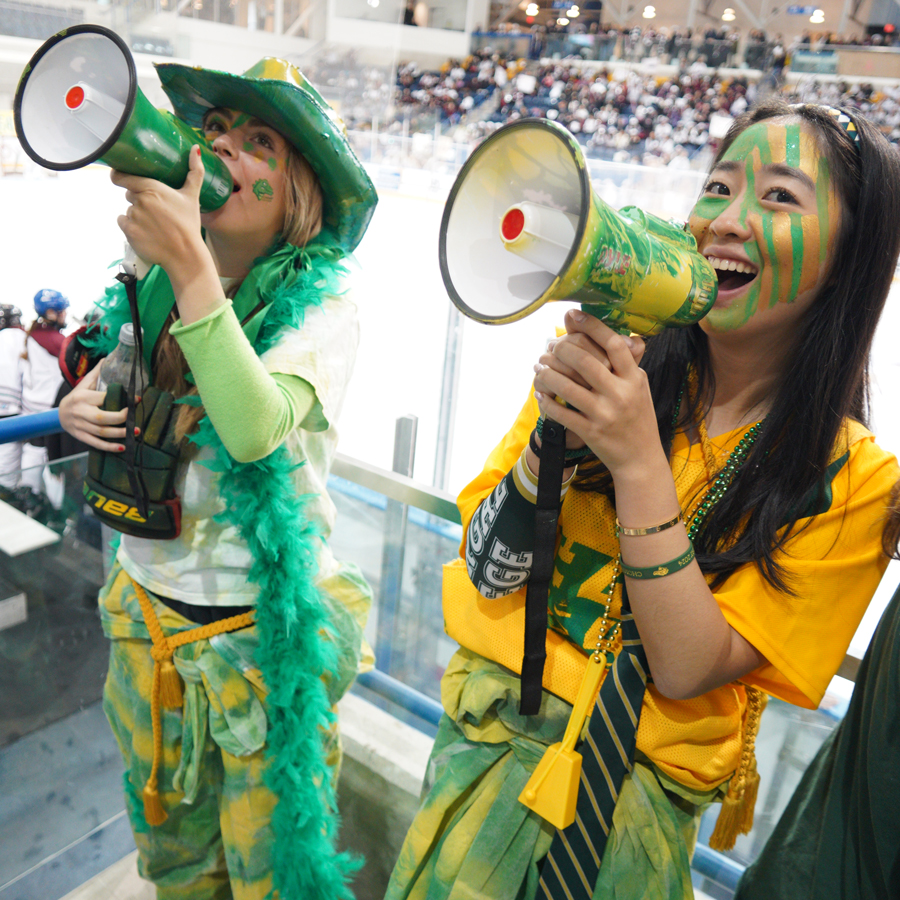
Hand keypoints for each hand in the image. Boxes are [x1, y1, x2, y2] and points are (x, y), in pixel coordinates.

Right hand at [58, 362, 128, 451]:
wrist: (59, 413)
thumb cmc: (78, 397)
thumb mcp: (84, 384)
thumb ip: (97, 373)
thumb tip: (108, 357)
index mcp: (84, 397)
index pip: (105, 398)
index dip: (121, 399)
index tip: (137, 399)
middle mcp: (81, 412)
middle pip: (102, 418)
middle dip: (121, 419)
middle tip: (135, 418)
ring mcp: (80, 426)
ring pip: (101, 432)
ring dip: (119, 434)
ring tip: (135, 432)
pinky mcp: (80, 436)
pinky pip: (95, 443)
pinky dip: (109, 447)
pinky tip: (123, 448)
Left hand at [111, 146, 208, 277]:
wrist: (185, 255)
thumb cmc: (189, 224)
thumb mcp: (192, 196)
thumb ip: (194, 172)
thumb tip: (196, 149)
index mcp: (152, 188)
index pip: (121, 176)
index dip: (119, 176)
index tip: (121, 177)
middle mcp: (139, 200)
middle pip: (130, 195)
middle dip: (139, 200)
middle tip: (156, 212)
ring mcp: (133, 216)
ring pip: (128, 210)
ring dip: (137, 215)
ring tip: (155, 225)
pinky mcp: (128, 232)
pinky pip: (123, 223)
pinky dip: (131, 227)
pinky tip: (147, 232)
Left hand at [532, 309, 661, 478]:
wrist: (640, 458)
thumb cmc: (638, 418)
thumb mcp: (640, 387)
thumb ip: (627, 363)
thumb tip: (611, 334)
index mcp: (634, 378)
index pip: (613, 343)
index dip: (592, 326)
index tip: (573, 315)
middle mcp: (620, 394)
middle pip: (585, 361)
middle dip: (562, 349)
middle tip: (550, 346)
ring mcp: (604, 414)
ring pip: (567, 387)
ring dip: (547, 374)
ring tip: (539, 367)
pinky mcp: (590, 432)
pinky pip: (561, 413)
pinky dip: (547, 401)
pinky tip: (540, 393)